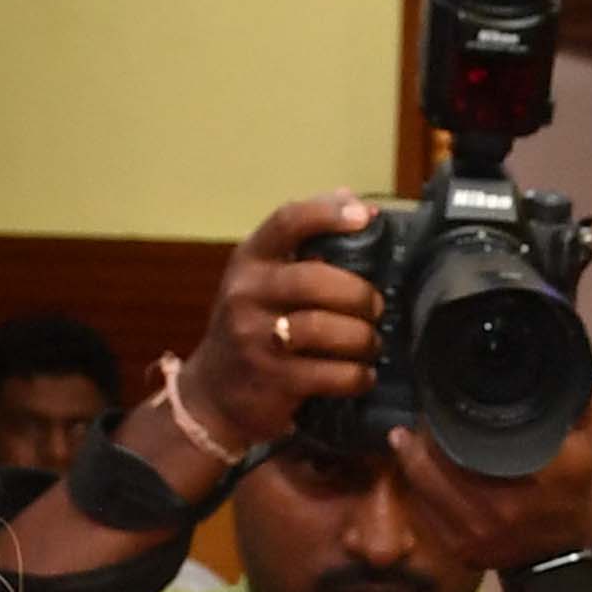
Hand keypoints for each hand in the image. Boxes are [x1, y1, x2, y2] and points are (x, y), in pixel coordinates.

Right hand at [187, 192, 389, 453]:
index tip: (365, 217)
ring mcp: (255, 338)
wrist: (214, 394)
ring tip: (372, 344)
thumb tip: (350, 197)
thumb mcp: (265, 279)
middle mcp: (246, 293)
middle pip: (314, 280)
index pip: (287, 222)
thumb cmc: (253, 326)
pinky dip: (356, 375)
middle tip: (376, 307)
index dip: (328, 214)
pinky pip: (329, 375)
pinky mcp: (272, 381)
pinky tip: (362, 375)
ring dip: (362, 338)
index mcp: (250, 260)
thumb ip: (305, 242)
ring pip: (324, 329)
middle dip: (358, 294)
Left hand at [384, 407, 591, 588]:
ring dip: (410, 463)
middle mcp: (496, 512)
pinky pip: (427, 515)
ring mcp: (475, 537)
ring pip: (423, 491)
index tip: (433, 405)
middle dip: (418, 441)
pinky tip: (415, 473)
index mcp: (525, 482)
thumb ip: (572, 401)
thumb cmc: (573, 491)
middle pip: (433, 467)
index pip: (464, 445)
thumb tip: (561, 361)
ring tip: (403, 440)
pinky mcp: (461, 551)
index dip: (441, 424)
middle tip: (413, 422)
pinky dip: (418, 491)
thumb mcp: (584, 441)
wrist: (567, 553)